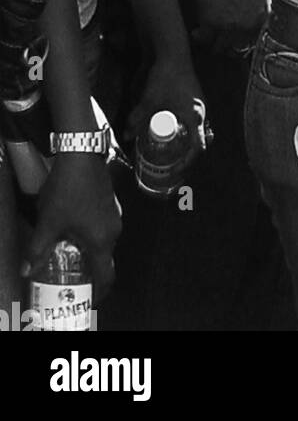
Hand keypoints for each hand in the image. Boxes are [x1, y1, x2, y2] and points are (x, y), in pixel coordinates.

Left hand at [26, 154, 120, 298]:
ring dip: (88, 250)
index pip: (106, 275)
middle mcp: (113, 230)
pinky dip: (90, 234)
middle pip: (104, 259)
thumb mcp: (48, 222)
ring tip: (68, 253)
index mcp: (102, 240)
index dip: (99, 292)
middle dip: (89, 271)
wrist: (81, 154)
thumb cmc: (68, 191)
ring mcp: (114, 214)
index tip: (91, 299)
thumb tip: (27, 271)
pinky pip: (102, 227)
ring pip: (103, 241)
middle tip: (71, 277)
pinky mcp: (110, 202)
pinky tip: (72, 228)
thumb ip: (38, 249)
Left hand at [125, 54, 208, 154]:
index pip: (198, 146)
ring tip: (170, 147)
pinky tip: (170, 127)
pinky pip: (194, 118)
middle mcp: (201, 111)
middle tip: (171, 161)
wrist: (173, 52)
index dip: (187, 161)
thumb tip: (126, 135)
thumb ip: (137, 119)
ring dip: (186, 139)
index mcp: (194, 116)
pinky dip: (185, 127)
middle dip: (186, 152)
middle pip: (200, 139)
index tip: (175, 169)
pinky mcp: (195, 97)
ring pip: (197, 128)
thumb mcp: (148, 100)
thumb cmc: (164, 77)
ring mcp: (199, 103)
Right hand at [195, 0, 270, 56]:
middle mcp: (248, 25)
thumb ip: (261, 5)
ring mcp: (229, 26)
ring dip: (214, 45)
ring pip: (220, 47)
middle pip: (238, 48)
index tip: (238, 43)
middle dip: (230, 48)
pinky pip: (205, 38)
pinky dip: (200, 38)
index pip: (256, 40)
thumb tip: (260, 12)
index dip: (245, 43)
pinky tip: (197, 34)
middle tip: (222, 45)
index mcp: (262, 16)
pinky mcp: (211, 23)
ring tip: (209, 43)